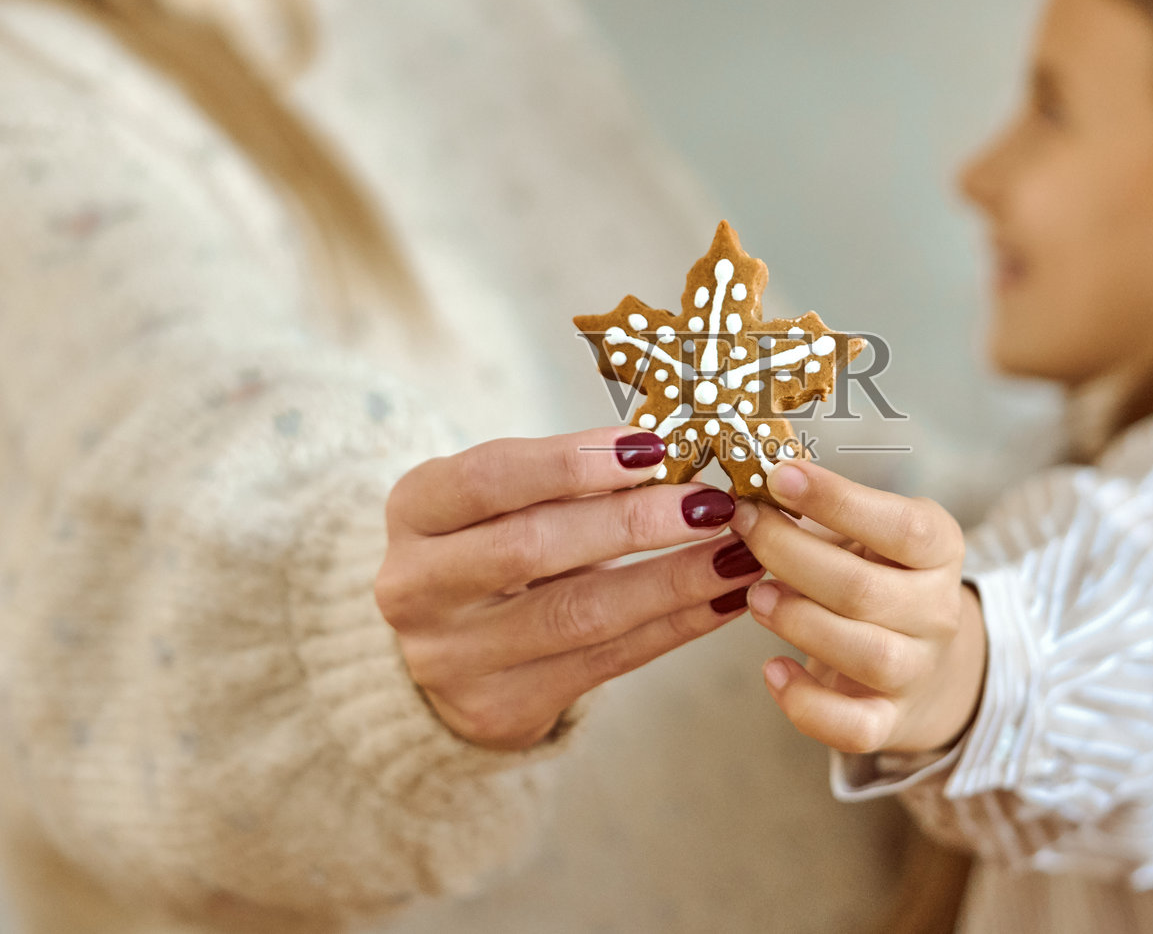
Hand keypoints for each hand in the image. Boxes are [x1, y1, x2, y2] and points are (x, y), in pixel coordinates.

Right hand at [374, 426, 763, 750]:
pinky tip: (723, 599)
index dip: (570, 462)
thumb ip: (567, 481)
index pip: (487, 478)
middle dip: (633, 522)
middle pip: (532, 548)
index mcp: (413, 512)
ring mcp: (453, 656)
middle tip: (712, 504)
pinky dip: (673, 627)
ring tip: (738, 554)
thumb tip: (674, 451)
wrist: (448, 653)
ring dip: (671, 581)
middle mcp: (417, 586)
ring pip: (578, 614)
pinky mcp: (500, 707)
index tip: (650, 446)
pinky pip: (605, 662)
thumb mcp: (500, 503)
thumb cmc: (490, 548)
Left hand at [728, 460, 986, 754]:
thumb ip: (823, 513)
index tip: (779, 476)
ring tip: (754, 597)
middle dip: (792, 555)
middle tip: (745, 530)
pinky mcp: (888, 720)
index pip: (901, 526)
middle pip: (865, 589)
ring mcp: (916, 670)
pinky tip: (771, 670)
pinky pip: (853, 727)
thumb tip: (757, 484)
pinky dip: (806, 704)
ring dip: (798, 621)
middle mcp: (937, 611)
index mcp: (938, 549)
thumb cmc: (879, 577)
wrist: (925, 661)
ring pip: (865, 654)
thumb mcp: (868, 534)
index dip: (838, 501)